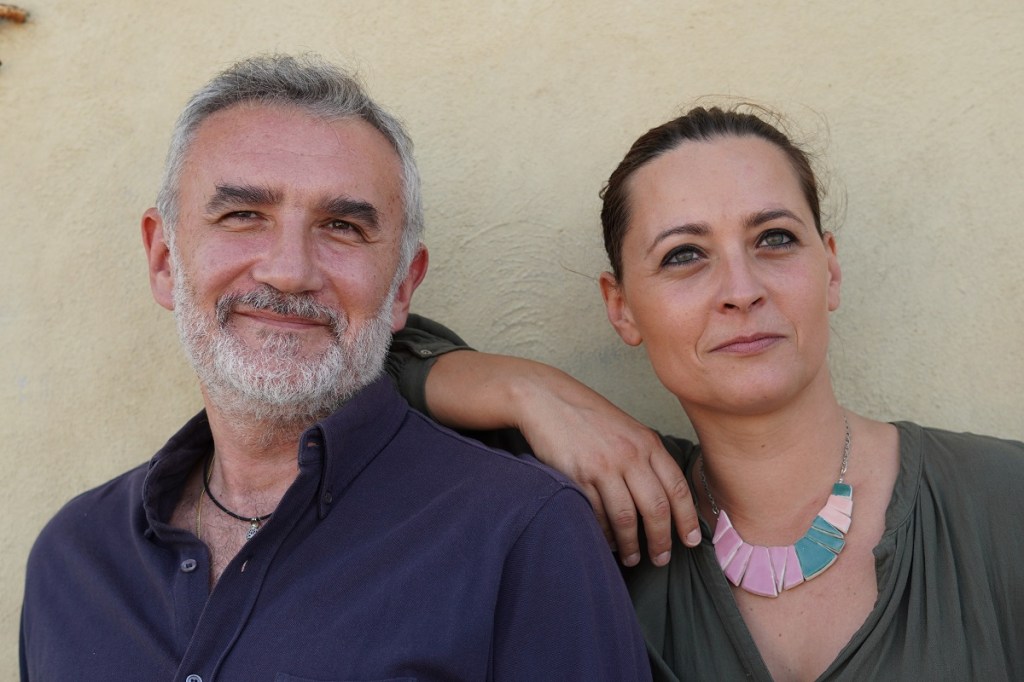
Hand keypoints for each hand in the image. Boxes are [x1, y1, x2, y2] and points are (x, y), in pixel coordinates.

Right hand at [512, 371, 700, 566]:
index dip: (687, 519)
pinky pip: (597, 514)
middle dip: (661, 540)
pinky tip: (607, 541)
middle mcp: (630, 455)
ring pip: (626, 517)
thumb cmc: (588, 416)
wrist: (547, 399)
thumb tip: (664, 496)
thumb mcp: (627, 429)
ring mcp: (603, 466)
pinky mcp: (577, 476)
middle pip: (656, 508)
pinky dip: (604, 533)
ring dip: (631, 544)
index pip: (677, 488)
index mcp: (648, 443)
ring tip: (633, 558)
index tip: (691, 540)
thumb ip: (646, 457)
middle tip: (661, 559)